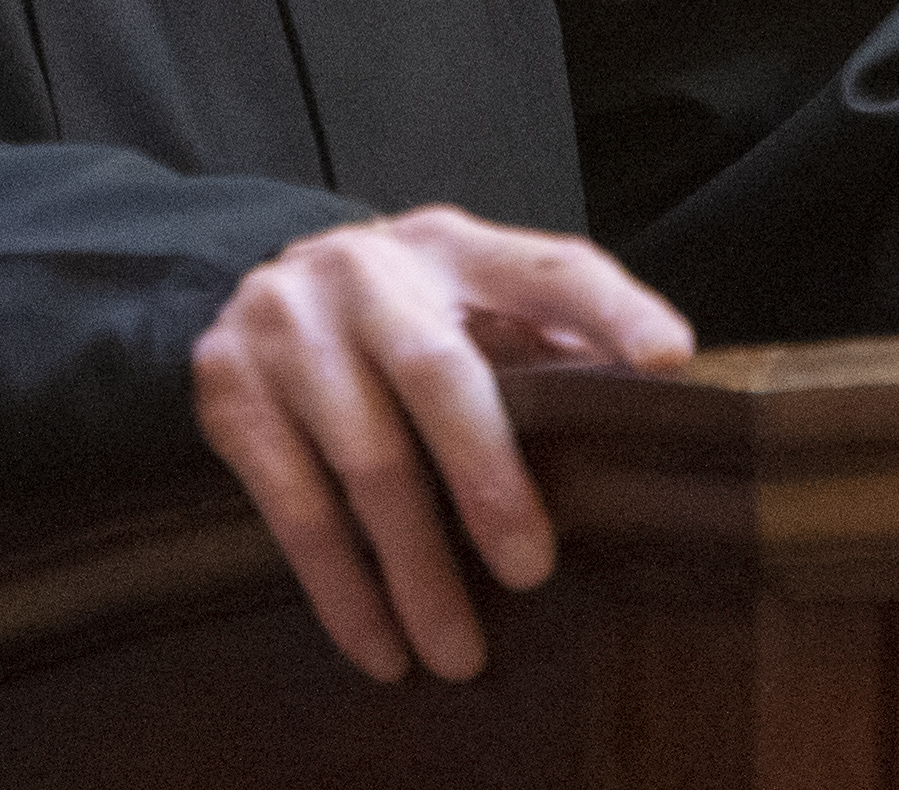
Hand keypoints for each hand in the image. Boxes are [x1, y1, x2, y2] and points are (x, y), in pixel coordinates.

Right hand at [192, 204, 693, 682]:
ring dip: (413, 568)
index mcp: (454, 247)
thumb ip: (547, 342)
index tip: (669, 360)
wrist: (255, 296)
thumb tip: (653, 401)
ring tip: (455, 651)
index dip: (613, 308)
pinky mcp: (229, 385)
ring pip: (365, 458)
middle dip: (488, 478)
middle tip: (530, 571)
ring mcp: (288, 323)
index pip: (547, 266)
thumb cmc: (399, 319)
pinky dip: (340, 586)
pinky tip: (378, 644)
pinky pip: (293, 502)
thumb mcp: (469, 304)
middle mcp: (368, 271)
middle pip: (438, 371)